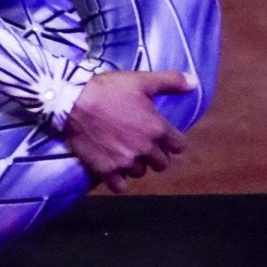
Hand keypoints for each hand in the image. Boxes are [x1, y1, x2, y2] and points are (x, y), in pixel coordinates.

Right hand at [63, 70, 194, 193]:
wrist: (71, 101)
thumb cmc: (107, 89)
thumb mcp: (141, 80)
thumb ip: (171, 82)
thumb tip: (195, 82)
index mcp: (157, 129)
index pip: (179, 146)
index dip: (172, 141)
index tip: (162, 135)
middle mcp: (144, 149)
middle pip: (162, 163)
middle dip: (155, 154)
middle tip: (141, 143)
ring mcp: (125, 161)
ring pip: (140, 172)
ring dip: (135, 164)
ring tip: (124, 152)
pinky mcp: (106, 170)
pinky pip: (120, 186)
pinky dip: (118, 179)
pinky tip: (113, 167)